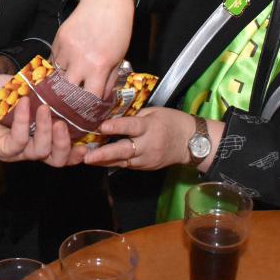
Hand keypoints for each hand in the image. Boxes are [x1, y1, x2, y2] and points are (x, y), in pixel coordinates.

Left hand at [0, 75, 79, 166]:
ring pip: (40, 152)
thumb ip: (48, 90)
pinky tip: (22, 105)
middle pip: (56, 160)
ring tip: (44, 110)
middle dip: (65, 144)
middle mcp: (31, 148)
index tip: (88, 144)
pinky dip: (22, 122)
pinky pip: (18, 141)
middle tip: (63, 124)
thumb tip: (69, 83)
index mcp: (41, 136)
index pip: (64, 152)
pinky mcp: (1, 149)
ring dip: (45, 131)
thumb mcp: (28, 88)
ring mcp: (16, 151)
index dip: (77, 151)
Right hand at [51, 0, 135, 98]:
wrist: (106, 3)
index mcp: (98, 67)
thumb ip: (109, 79)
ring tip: (65, 88)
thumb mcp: (119, 57)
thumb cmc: (118, 30)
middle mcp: (80, 60)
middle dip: (70, 99)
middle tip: (70, 105)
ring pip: (57, 76)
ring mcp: (66, 49)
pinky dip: (57, 66)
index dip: (88, 107)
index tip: (86, 112)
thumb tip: (101, 97)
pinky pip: (54, 60)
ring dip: (61, 82)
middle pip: (68, 91)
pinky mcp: (58, 39)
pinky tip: (63, 68)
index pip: (89, 97)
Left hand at [82, 108, 198, 169]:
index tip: (101, 127)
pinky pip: (128, 165)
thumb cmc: (172, 121)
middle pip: (124, 150)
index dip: (116, 127)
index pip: (131, 127)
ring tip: (87, 160)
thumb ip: (134, 116)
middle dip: (104, 154)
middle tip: (87, 157)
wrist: (191, 142)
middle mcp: (148, 145)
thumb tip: (113, 118)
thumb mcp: (154, 112)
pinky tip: (100, 161)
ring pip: (123, 162)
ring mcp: (147, 159)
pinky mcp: (147, 167)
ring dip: (104, 161)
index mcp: (150, 127)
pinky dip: (114, 163)